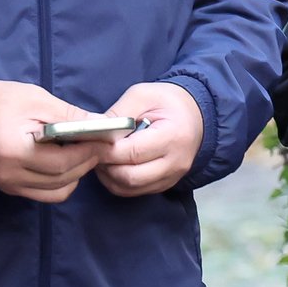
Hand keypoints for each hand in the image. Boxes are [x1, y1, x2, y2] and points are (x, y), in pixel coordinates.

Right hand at [0, 81, 108, 202]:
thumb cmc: (1, 100)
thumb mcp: (36, 99)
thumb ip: (69, 116)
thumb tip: (101, 125)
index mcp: (14, 150)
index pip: (61, 161)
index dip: (88, 152)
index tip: (107, 141)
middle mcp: (10, 175)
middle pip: (62, 178)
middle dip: (87, 162)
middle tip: (102, 146)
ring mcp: (9, 185)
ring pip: (56, 191)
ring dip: (76, 174)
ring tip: (84, 153)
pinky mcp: (9, 188)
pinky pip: (44, 193)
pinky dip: (61, 182)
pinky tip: (66, 163)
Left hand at [95, 82, 203, 196]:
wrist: (195, 115)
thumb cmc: (168, 101)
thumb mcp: (142, 95)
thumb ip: (119, 113)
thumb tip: (94, 130)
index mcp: (173, 136)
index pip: (133, 153)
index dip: (107, 149)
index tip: (91, 140)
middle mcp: (175, 163)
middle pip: (130, 177)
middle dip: (106, 165)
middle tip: (94, 149)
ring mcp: (171, 177)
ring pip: (130, 188)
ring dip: (109, 175)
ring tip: (101, 156)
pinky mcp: (165, 185)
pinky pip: (135, 191)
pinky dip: (118, 182)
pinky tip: (112, 165)